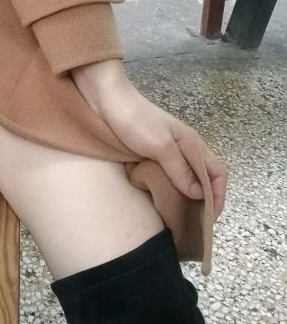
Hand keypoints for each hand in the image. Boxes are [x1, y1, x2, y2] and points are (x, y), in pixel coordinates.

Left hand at [72, 60, 227, 219]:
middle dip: (202, 201)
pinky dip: (166, 190)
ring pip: (182, 178)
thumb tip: (199, 195)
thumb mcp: (160, 146)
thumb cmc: (135, 120)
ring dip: (183, 197)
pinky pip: (163, 176)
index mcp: (192, 144)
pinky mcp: (147, 154)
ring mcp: (164, 152)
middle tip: (192, 224)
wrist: (105, 99)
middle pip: (202, 178)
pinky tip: (158, 201)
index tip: (209, 218)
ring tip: (176, 218)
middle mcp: (182, 149)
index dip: (218, 195)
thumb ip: (180, 170)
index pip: (217, 173)